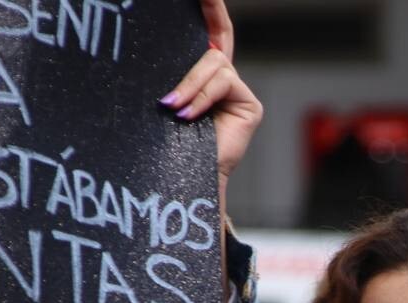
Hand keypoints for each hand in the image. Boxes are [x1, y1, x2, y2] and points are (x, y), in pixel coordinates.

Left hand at [160, 0, 262, 214]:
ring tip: (174, 108)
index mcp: (201, 78)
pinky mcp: (249, 104)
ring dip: (190, 84)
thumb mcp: (168, 103)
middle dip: (212, 9)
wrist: (185, 181)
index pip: (210, 34)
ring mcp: (237, 92)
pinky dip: (202, 96)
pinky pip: (224, 82)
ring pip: (214, 64)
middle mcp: (223, 81)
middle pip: (216, 40)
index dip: (211, 9)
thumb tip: (158, 47)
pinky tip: (187, 115)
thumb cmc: (170, 148)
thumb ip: (175, 79)